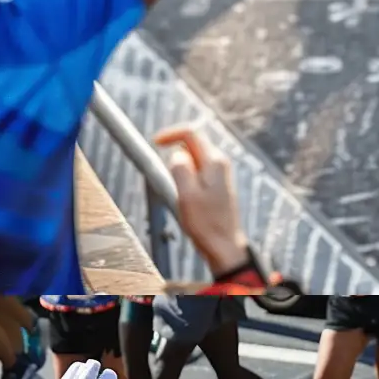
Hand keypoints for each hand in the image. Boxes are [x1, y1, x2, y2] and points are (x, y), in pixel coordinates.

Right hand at [153, 124, 249, 278]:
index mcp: (214, 162)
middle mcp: (220, 164)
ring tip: (181, 197)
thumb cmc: (206, 224)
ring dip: (180, 171)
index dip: (170, 133)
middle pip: (191, 145)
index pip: (191, 133)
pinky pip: (196, 174)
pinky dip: (186, 180)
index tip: (155, 142)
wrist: (223, 245)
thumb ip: (180, 168)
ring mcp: (220, 175)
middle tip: (169, 181)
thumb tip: (176, 153)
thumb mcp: (186, 194)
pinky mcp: (217, 186)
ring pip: (192, 160)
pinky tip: (187, 201)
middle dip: (175, 156)